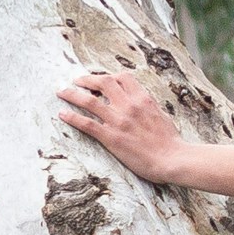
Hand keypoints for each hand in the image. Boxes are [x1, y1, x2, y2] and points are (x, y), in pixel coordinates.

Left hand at [57, 69, 187, 178]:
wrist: (172, 158)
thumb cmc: (170, 142)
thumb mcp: (161, 115)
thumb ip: (147, 107)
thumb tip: (141, 103)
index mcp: (143, 98)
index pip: (122, 77)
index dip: (108, 76)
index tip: (100, 80)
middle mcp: (129, 105)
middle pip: (103, 82)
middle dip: (86, 79)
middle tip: (76, 81)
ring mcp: (118, 121)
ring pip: (89, 101)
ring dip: (72, 94)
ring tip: (61, 92)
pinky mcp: (111, 137)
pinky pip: (86, 124)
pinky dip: (72, 117)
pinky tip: (62, 114)